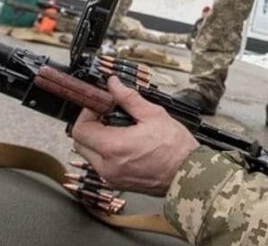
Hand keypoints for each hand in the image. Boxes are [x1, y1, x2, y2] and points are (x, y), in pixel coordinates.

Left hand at [71, 77, 198, 196]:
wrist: (188, 174)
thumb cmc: (175, 146)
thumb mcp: (153, 114)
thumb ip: (128, 98)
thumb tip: (113, 84)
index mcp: (113, 147)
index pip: (80, 129)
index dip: (87, 113)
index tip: (100, 105)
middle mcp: (106, 166)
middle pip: (80, 143)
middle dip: (90, 126)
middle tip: (107, 115)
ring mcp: (110, 177)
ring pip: (89, 155)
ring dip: (97, 139)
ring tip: (118, 129)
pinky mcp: (117, 183)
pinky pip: (100, 165)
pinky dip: (105, 152)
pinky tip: (124, 143)